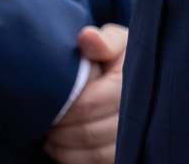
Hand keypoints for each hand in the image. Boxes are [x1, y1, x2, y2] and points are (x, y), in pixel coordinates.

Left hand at [43, 24, 126, 163]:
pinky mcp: (131, 152)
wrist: (143, 75)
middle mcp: (138, 113)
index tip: (48, 106)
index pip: (87, 106)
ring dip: (65, 150)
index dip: (62, 111)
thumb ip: (103, 41)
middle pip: (88, 134)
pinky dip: (76, 161)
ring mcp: (137, 137)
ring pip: (94, 154)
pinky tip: (64, 150)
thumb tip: (86, 37)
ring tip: (51, 138)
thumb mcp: (118, 41)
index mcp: (132, 82)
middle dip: (59, 132)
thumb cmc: (124, 57)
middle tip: (45, 124)